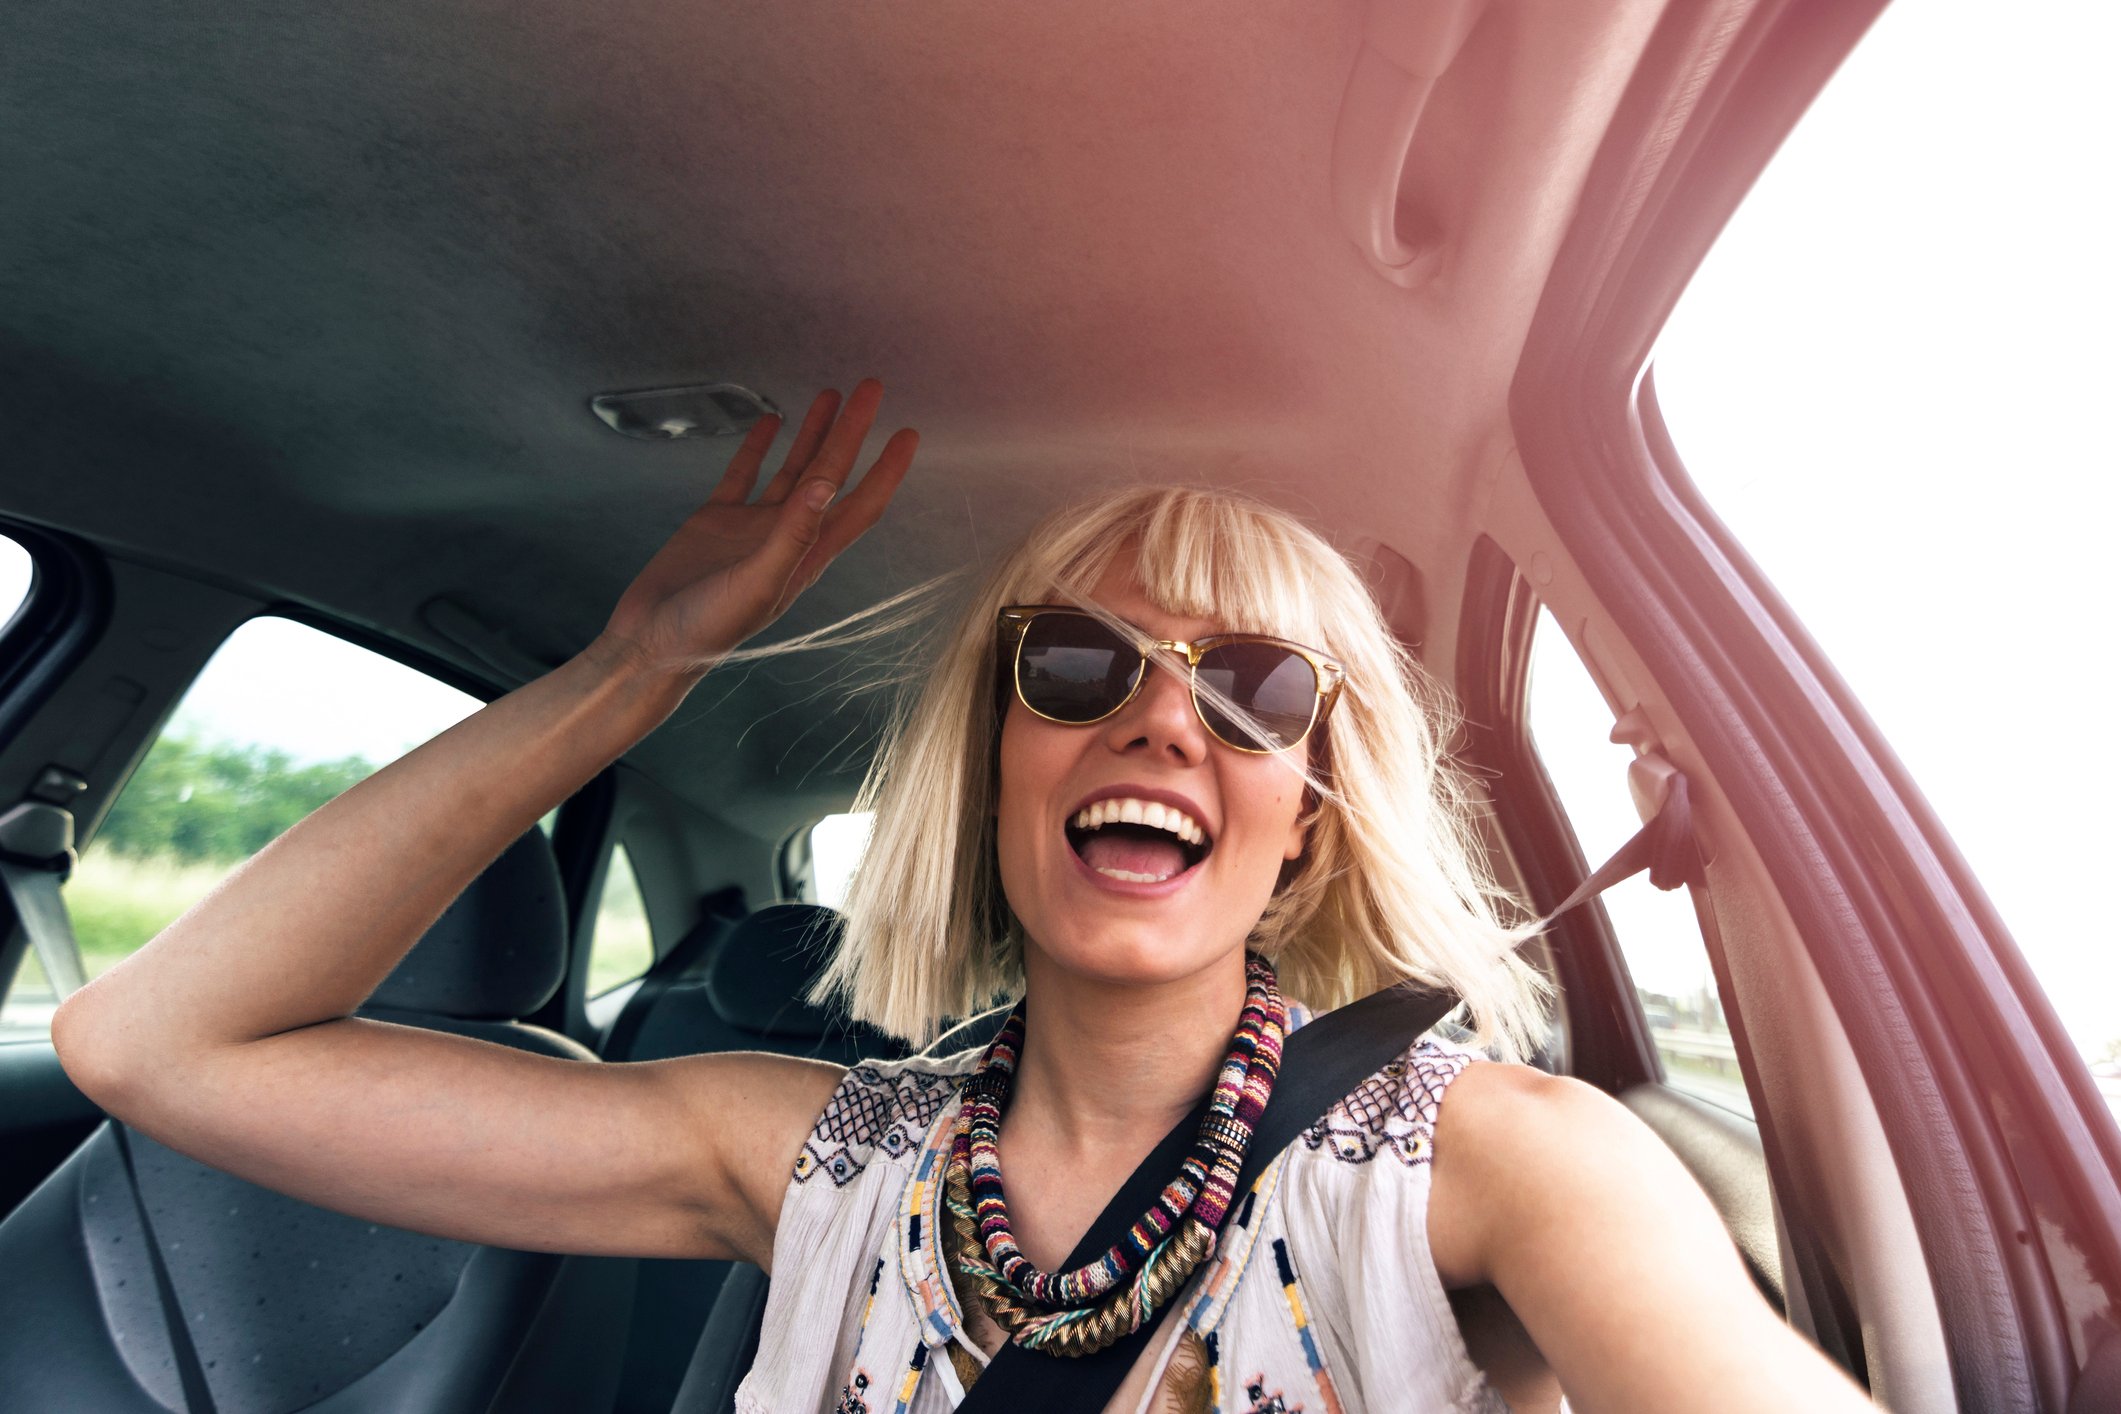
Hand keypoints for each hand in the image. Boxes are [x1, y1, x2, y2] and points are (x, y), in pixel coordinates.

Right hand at [597, 380, 917, 678]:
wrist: (650, 644)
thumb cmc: (707, 630)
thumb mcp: (757, 583)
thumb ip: (793, 535)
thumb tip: (830, 485)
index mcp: (807, 555)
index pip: (859, 504)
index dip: (886, 470)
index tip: (907, 432)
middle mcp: (787, 537)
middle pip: (831, 473)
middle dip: (853, 431)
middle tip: (871, 386)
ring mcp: (752, 527)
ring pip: (793, 469)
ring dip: (813, 433)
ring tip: (831, 394)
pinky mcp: (715, 520)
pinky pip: (743, 474)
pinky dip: (758, 446)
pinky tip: (771, 421)